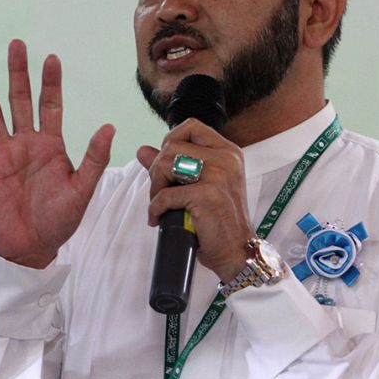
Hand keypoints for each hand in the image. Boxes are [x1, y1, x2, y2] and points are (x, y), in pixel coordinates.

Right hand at [0, 39, 114, 268]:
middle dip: (18, 73)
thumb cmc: (60, 219)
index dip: (51, 82)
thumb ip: (94, 158)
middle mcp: (26, 143)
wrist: (31, 246)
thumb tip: (109, 126)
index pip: (51, 105)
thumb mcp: (83, 188)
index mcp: (52, 145)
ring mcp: (3, 153)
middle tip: (16, 44)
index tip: (51, 57)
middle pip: (21, 100)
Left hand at [136, 119, 252, 281]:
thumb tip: (142, 150)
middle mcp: (226, 159)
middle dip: (157, 169)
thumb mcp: (200, 185)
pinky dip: (155, 208)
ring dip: (155, 187)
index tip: (167, 165)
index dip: (171, 141)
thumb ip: (172, 165)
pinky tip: (159, 218)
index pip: (191, 127)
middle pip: (172, 146)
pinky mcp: (207, 195)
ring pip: (166, 164)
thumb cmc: (219, 219)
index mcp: (228, 152)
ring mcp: (218, 175)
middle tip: (160, 191)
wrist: (235, 250)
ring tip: (160, 204)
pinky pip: (165, 195)